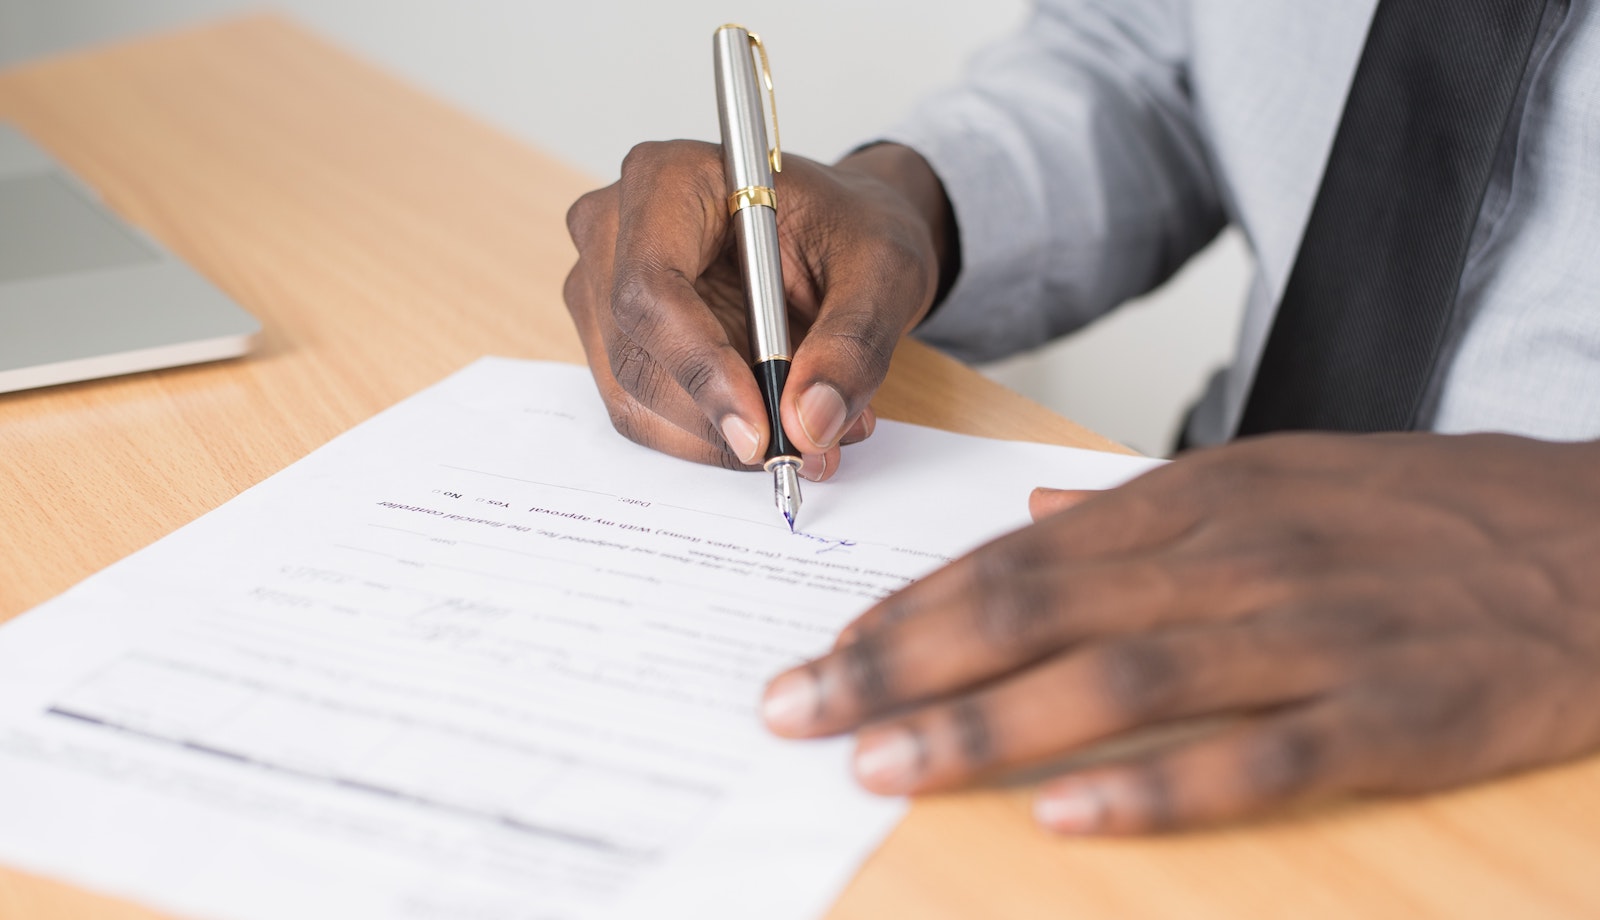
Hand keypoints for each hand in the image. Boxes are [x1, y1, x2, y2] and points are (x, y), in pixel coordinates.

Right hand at [563, 141, 955, 478]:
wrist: (840, 235)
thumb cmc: (851, 229)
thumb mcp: (883, 272)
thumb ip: (852, 345)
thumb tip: (810, 422)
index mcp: (669, 179)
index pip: (651, 288)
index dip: (701, 368)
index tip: (760, 429)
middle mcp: (614, 230)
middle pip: (636, 354)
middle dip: (719, 417)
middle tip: (806, 447)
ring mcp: (602, 287)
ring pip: (635, 396)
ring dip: (719, 436)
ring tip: (810, 431)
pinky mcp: (615, 339)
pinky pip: (645, 412)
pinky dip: (710, 435)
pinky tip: (773, 422)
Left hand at [760, 433, 1599, 833]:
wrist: (1598, 537)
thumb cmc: (1422, 513)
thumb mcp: (1276, 476)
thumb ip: (1146, 502)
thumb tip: (1037, 507)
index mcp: (1198, 500)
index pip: (1015, 554)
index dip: (908, 607)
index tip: (821, 652)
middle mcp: (1235, 557)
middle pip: (1034, 609)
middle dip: (900, 663)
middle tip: (797, 710)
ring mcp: (1312, 636)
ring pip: (1118, 680)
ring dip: (986, 724)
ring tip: (882, 764)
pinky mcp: (1392, 716)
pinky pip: (1257, 759)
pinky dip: (1156, 790)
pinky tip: (1066, 817)